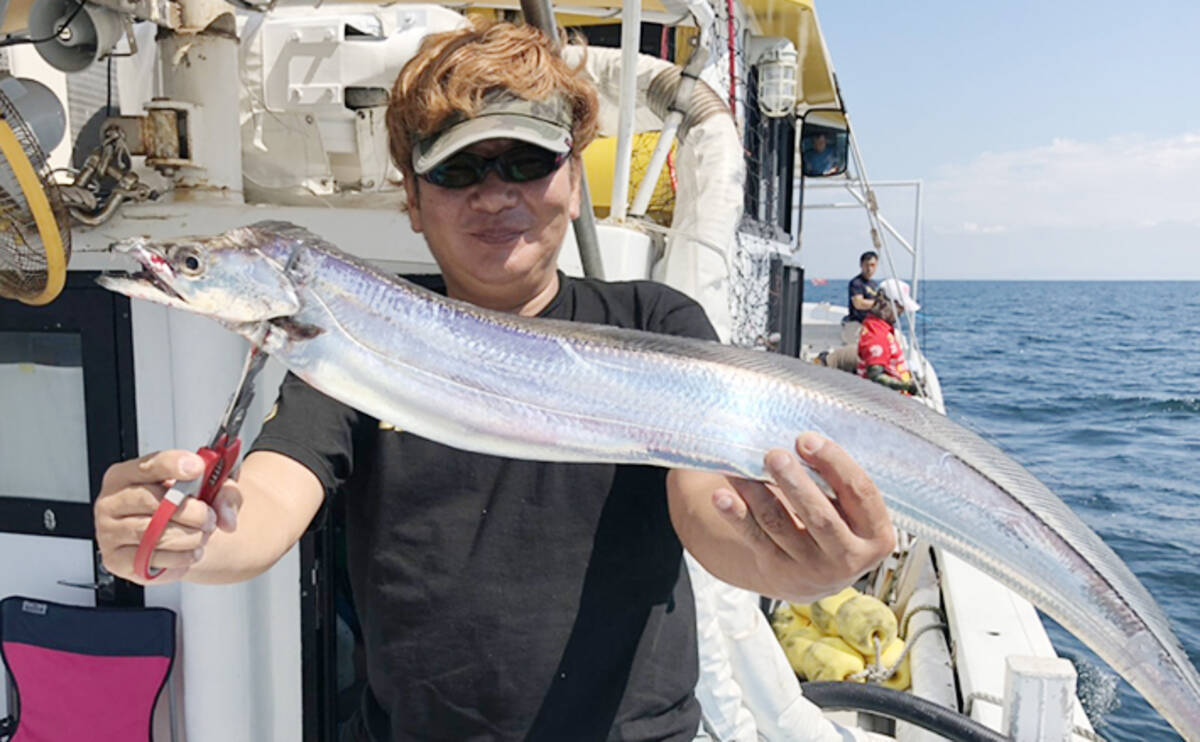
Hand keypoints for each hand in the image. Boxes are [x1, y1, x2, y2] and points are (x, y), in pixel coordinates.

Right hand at [95, 450, 242, 583]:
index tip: (197, 467)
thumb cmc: (179, 503)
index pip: (148, 466)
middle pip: (152, 503)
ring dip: (189, 537)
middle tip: (209, 517)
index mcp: (126, 474)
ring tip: (202, 535)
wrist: (170, 532)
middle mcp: (112, 502)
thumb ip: (222, 492)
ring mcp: (109, 532)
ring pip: (155, 535)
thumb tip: (227, 517)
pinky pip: (153, 561)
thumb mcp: (205, 486)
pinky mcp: (116, 561)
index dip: (173, 465)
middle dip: (191, 512)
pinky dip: (180, 558)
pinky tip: (188, 551)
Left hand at [712, 432, 895, 601]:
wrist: (816, 573)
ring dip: (757, 494)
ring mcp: (812, 568)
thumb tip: (803, 443)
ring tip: (741, 469)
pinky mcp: (778, 570)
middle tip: (774, 456)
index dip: (834, 463)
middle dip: (796, 484)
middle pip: (821, 517)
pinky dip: (736, 515)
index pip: (860, 493)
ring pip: (781, 525)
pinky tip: (722, 497)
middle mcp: (848, 558)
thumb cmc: (838, 523)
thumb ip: (836, 480)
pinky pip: (754, 538)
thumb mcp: (852, 508)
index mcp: (876, 536)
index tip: (806, 439)